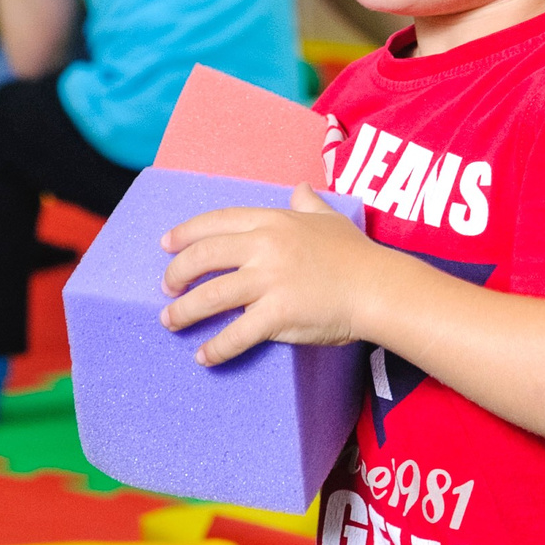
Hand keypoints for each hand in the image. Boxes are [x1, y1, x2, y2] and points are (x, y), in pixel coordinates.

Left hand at [159, 185, 395, 366]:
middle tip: (166, 287)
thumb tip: (300, 188)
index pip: (216, 222)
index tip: (166, 244)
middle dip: (177, 273)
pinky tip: (203, 355)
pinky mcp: (276, 315)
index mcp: (271, 221)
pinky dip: (215, 348)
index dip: (185, 233)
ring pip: (210, 296)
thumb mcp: (329, 217)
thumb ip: (308, 203)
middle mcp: (264, 247)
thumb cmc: (355, 254)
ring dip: (184, 311)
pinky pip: (235, 334)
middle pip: (203, 257)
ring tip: (170, 321)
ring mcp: (268, 281)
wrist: (378, 287)